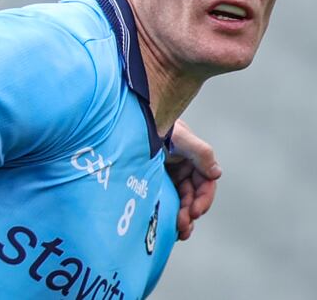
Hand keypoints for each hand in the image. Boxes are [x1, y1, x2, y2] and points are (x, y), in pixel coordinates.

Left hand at [166, 119, 221, 240]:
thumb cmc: (158, 124)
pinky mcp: (158, 179)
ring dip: (183, 218)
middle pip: (194, 196)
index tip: (194, 212)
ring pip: (182, 201)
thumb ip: (199, 152)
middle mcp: (186, 168)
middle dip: (191, 213)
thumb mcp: (180, 136)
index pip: (205, 184)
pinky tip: (168, 227)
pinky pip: (167, 199)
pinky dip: (170, 213)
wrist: (135, 119)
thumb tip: (216, 173)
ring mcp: (172, 175)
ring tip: (179, 233)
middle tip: (183, 227)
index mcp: (196, 159)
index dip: (203, 200)